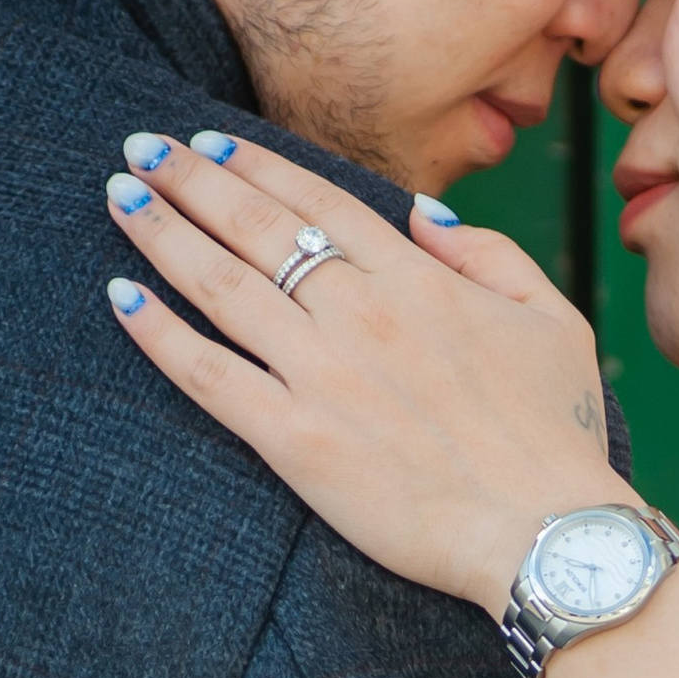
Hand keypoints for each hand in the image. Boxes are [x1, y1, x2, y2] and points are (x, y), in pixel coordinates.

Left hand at [101, 128, 629, 614]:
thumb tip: (422, 216)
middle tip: (142, 151)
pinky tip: (120, 297)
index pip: (317, 201)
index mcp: (418, 279)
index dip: (256, 166)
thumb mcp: (553, 321)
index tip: (211, 143)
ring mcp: (322, 375)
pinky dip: (159, 333)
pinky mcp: (295, 441)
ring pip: (221, 284)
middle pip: (256, 226)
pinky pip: (208, 375)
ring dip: (163, 232)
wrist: (549, 534)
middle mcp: (360, 312)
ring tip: (120, 198)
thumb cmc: (558, 436)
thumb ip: (489, 255)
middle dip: (191, 179)